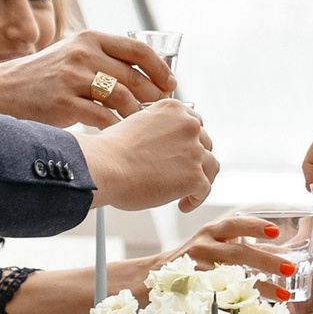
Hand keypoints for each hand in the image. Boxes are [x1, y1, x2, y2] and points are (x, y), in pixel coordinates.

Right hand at [0, 31, 174, 128]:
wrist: (3, 90)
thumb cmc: (44, 77)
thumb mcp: (74, 55)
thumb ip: (105, 60)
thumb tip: (149, 78)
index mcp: (90, 38)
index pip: (138, 49)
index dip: (160, 68)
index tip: (171, 84)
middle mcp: (83, 53)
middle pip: (134, 76)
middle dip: (152, 96)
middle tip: (161, 110)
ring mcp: (73, 77)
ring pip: (122, 98)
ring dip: (137, 114)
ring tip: (141, 124)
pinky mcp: (64, 102)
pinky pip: (103, 117)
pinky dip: (116, 127)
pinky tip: (120, 134)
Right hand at [80, 98, 216, 212]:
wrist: (102, 167)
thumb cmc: (109, 151)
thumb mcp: (135, 124)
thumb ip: (156, 130)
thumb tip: (162, 146)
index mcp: (172, 109)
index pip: (194, 123)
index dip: (190, 140)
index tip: (184, 152)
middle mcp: (188, 126)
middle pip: (205, 144)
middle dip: (195, 159)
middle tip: (183, 172)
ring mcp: (194, 151)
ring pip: (210, 166)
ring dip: (201, 178)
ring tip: (187, 191)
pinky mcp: (194, 177)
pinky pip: (204, 190)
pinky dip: (195, 199)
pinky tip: (183, 204)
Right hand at [159, 214, 308, 295]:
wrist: (153, 276)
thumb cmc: (192, 260)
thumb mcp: (214, 245)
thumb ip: (243, 247)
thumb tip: (283, 255)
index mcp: (211, 232)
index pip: (234, 225)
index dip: (255, 227)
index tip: (276, 232)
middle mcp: (204, 246)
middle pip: (238, 252)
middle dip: (266, 260)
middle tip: (289, 268)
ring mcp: (197, 268)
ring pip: (232, 276)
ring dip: (260, 286)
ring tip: (283, 294)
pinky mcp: (194, 289)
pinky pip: (220, 295)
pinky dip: (241, 302)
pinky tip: (258, 307)